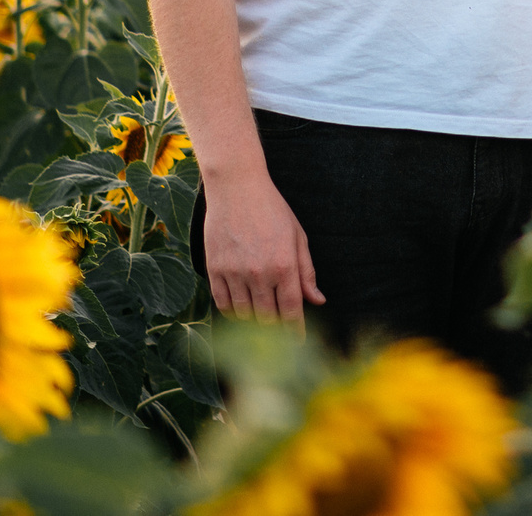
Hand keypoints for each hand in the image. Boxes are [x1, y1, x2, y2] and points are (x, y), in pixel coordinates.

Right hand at [203, 169, 324, 325]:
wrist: (237, 188)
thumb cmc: (272, 210)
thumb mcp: (297, 237)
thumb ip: (306, 271)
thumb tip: (317, 300)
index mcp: (284, 265)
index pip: (291, 311)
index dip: (295, 332)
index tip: (298, 343)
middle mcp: (259, 273)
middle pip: (267, 318)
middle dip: (275, 331)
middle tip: (280, 337)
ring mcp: (234, 273)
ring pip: (244, 315)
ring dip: (253, 323)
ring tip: (261, 323)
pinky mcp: (214, 270)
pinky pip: (223, 303)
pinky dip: (233, 312)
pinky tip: (241, 309)